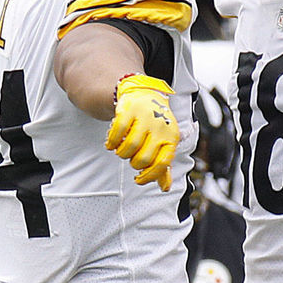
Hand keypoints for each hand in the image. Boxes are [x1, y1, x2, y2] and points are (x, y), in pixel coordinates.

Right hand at [106, 74, 178, 190]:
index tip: (138, 179)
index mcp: (171, 137)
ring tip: (122, 150)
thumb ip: (163, 166)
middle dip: (134, 163)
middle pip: (143, 158)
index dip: (149, 176)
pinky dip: (111, 142)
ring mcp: (145, 117)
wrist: (145, 95)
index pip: (162, 164)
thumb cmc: (156, 124)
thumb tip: (164, 188)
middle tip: (131, 157)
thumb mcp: (164, 143)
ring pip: (129, 147)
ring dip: (122, 153)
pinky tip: (111, 143)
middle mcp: (160, 126)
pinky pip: (117, 132)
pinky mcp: (129, 109)